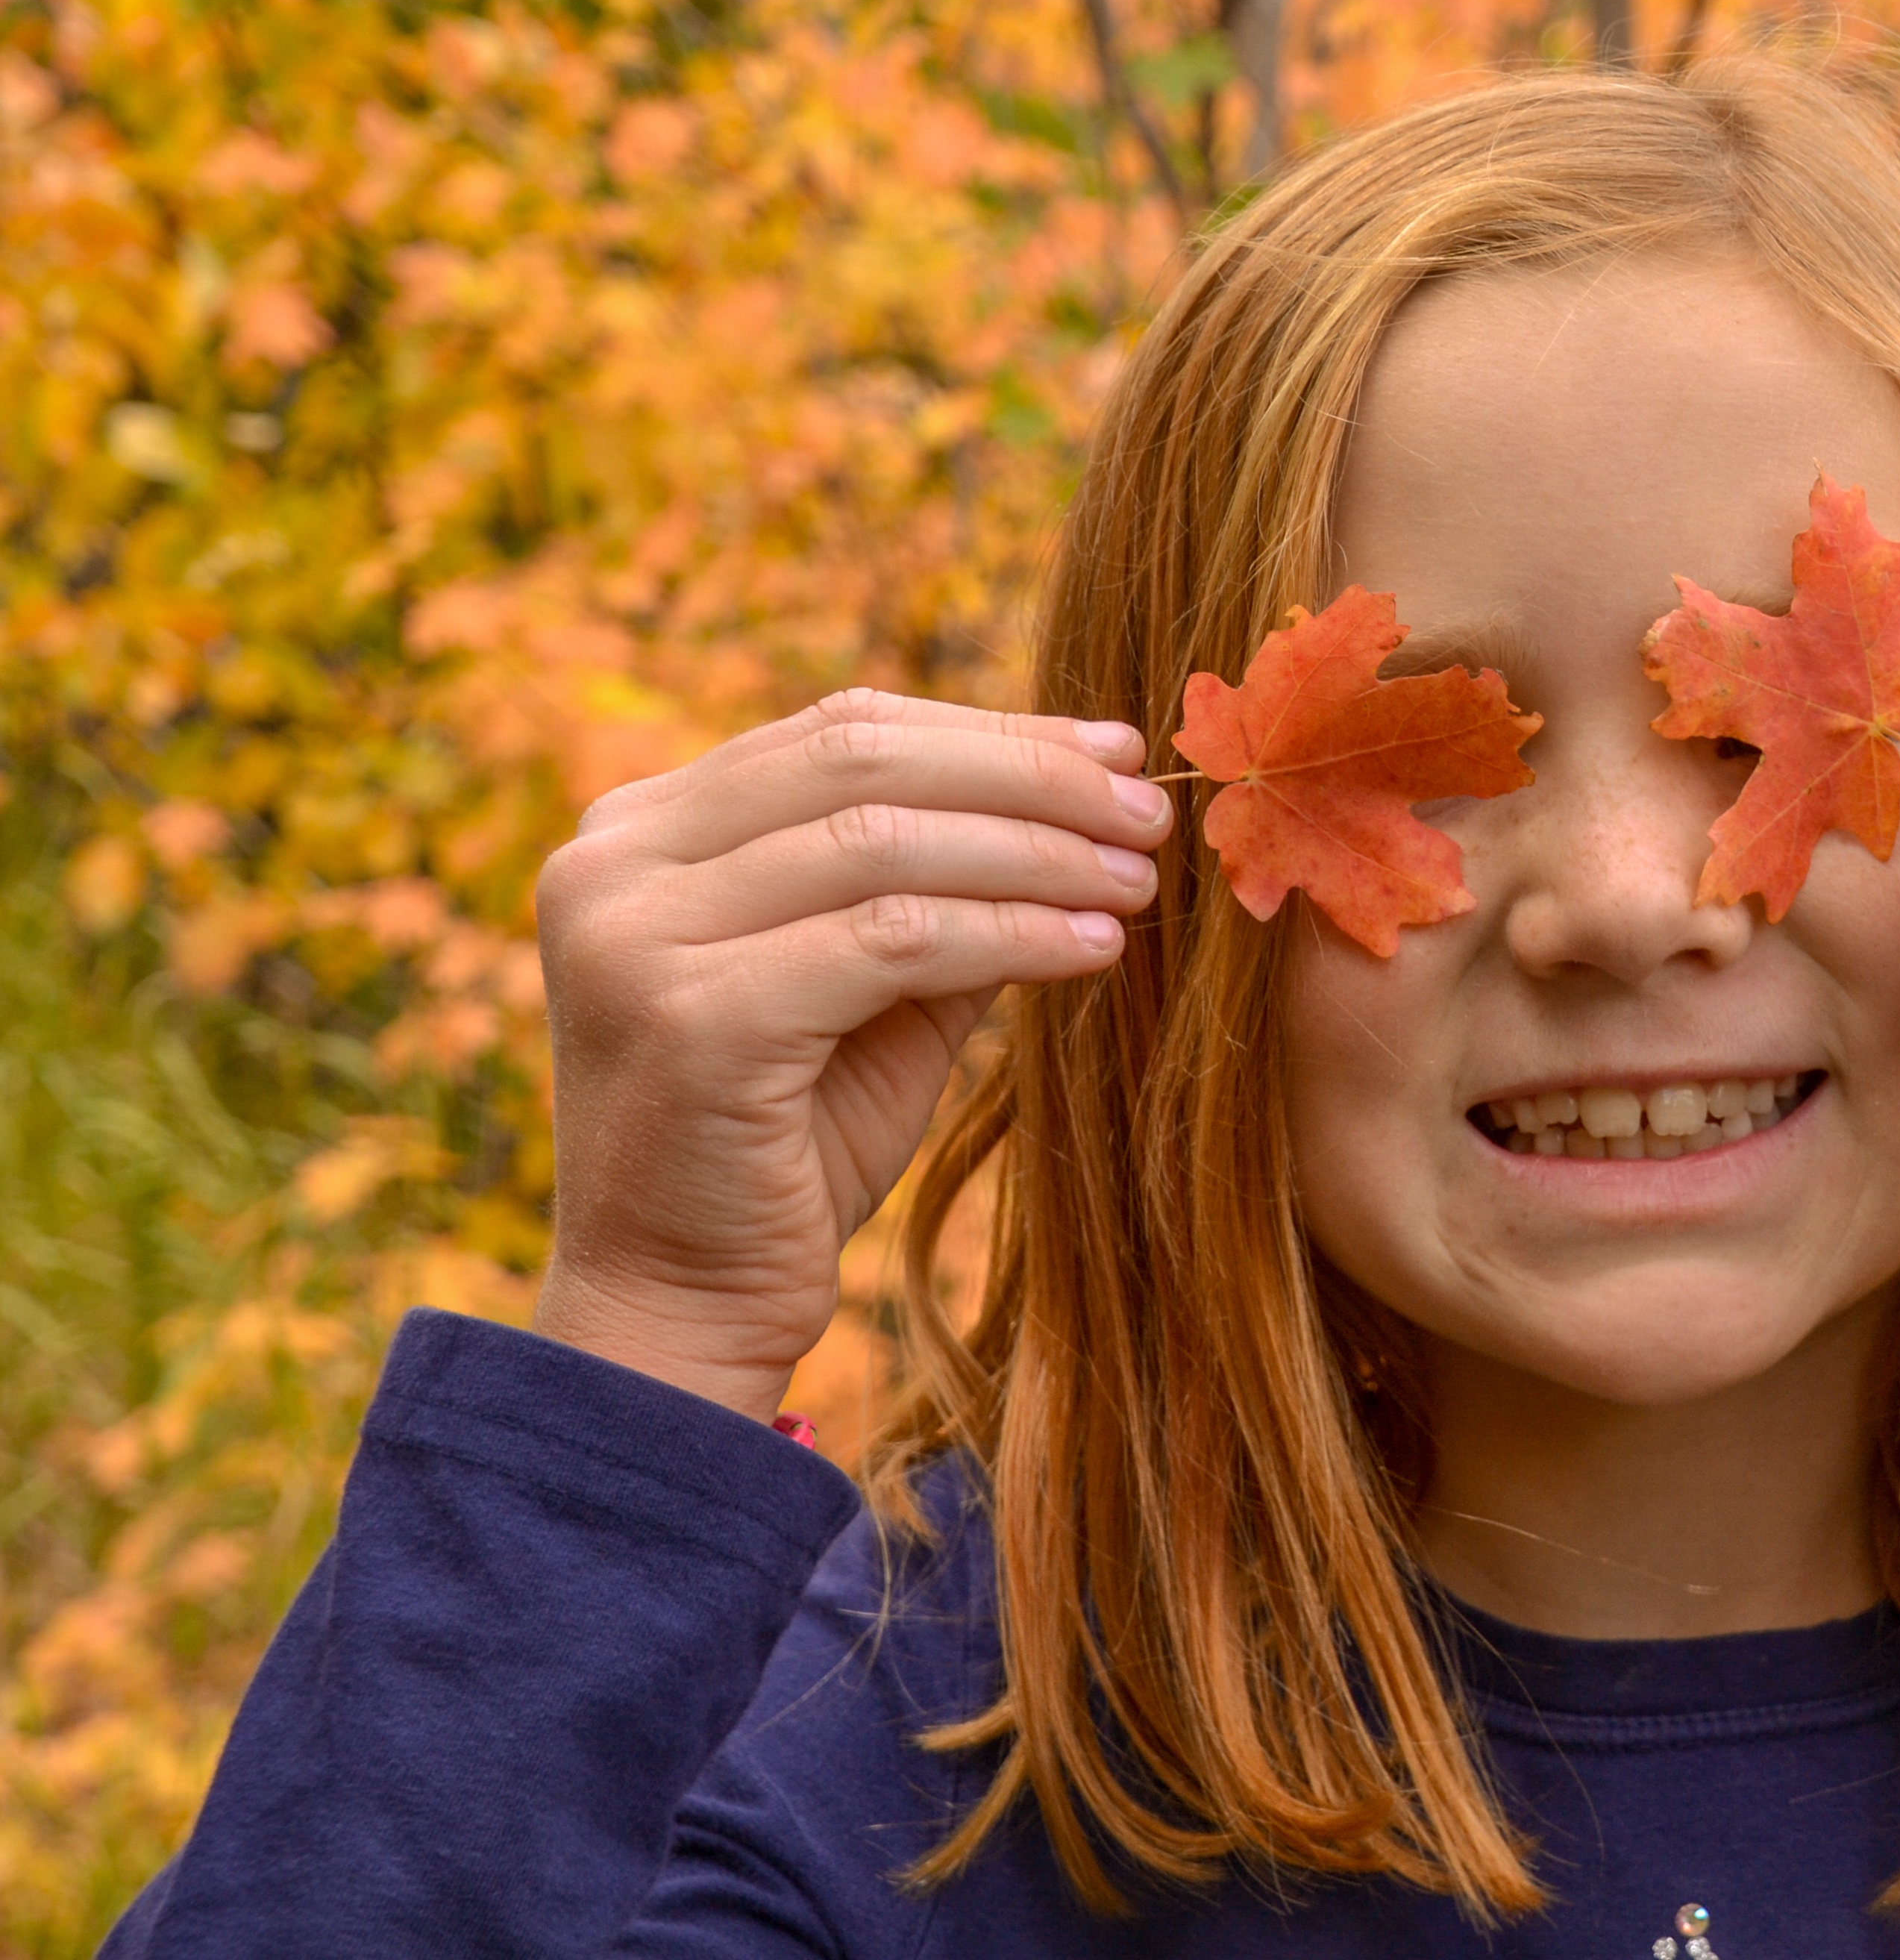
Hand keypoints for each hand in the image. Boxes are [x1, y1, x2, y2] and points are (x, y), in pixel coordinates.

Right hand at [530, 688, 1168, 1423]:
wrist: (683, 1308)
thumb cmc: (786, 1148)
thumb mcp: (871, 989)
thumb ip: (942, 887)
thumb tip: (1086, 799)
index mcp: (638, 832)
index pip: (840, 731)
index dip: (993, 732)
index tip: (1119, 751)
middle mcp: (609, 862)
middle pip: (862, 762)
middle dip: (1029, 777)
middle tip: (1150, 812)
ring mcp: (635, 936)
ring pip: (886, 844)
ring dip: (1039, 854)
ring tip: (1139, 881)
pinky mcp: (692, 1017)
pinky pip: (895, 940)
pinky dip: (1012, 934)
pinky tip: (1093, 949)